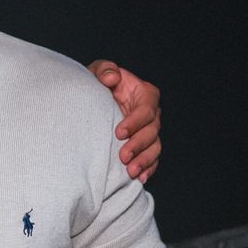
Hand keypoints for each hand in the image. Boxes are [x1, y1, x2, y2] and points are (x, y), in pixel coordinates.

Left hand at [88, 60, 161, 182]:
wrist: (93, 101)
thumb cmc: (98, 84)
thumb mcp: (98, 72)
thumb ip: (105, 70)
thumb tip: (112, 78)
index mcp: (144, 94)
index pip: (146, 109)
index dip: (135, 122)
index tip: (119, 132)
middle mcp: (151, 114)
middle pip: (152, 131)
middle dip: (139, 145)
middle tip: (123, 156)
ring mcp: (149, 131)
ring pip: (154, 148)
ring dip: (144, 161)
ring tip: (131, 172)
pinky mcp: (144, 145)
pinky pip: (151, 159)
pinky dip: (147, 169)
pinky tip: (139, 178)